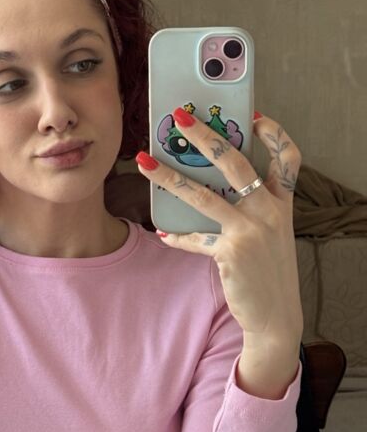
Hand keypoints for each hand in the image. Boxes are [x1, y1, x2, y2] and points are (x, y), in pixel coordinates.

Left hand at [136, 110, 303, 345]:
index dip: (273, 132)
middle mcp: (269, 211)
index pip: (288, 157)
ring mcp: (250, 231)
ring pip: (202, 195)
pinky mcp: (230, 252)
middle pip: (235, 162)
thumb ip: (253, 207)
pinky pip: (194, 238)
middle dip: (205, 136)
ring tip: (144, 162)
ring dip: (168, 176)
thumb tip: (213, 183)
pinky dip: (177, 236)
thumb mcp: (271, 233)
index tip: (254, 115)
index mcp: (282, 203)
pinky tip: (164, 233)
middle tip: (181, 117)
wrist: (277, 316)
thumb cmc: (268, 271)